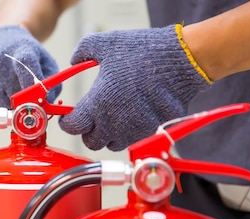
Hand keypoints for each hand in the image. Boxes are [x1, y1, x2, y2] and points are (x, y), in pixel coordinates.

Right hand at [0, 26, 60, 107]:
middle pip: (14, 94)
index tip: (38, 100)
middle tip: (29, 105)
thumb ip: (53, 83)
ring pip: (1, 105)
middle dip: (24, 105)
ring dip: (9, 107)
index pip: (25, 65)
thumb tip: (47, 107)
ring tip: (12, 92)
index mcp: (22, 50)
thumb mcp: (44, 61)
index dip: (31, 84)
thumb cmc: (25, 54)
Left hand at [59, 24, 211, 150]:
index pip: (72, 127)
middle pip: (91, 141)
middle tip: (91, 117)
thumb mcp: (105, 43)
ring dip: (109, 135)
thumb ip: (83, 51)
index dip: (67, 122)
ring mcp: (135, 129)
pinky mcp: (153, 130)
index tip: (68, 117)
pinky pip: (135, 139)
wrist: (182, 60)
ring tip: (113, 116)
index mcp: (97, 104)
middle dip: (88, 131)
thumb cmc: (143, 52)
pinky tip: (134, 114)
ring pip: (113, 144)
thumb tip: (74, 59)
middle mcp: (114, 123)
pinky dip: (130, 131)